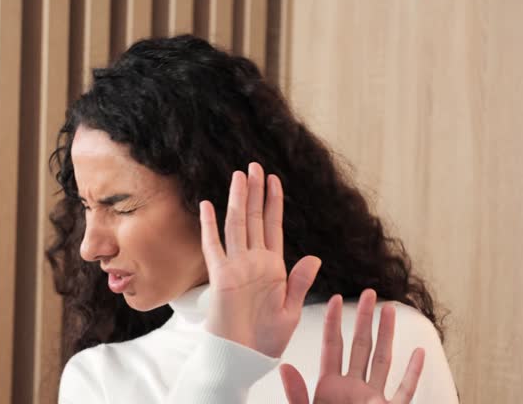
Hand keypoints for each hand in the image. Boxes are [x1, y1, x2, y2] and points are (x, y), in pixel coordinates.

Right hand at [199, 162, 321, 357]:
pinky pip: (213, 246)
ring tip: (240, 175)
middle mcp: (253, 261)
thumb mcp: (291, 310)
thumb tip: (314, 257)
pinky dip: (209, 225)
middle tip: (255, 165)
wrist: (244, 357)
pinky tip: (208, 205)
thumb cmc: (267, 339)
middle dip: (255, 191)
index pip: (273, 226)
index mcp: (273, 267)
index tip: (275, 180)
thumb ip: (300, 282)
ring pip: (236, 225)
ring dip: (238, 200)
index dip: (274, 202)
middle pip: (253, 218)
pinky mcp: (220, 277)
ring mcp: (235, 266)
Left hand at [279, 289, 424, 403]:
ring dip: (388, 336)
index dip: (333, 322)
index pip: (332, 347)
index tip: (335, 298)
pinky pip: (404, 391)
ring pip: (383, 361)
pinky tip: (419, 352)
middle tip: (370, 292)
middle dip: (364, 319)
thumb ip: (297, 395)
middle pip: (360, 346)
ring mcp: (372, 400)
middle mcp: (352, 390)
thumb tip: (283, 367)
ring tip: (390, 309)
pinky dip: (413, 373)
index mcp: (329, 388)